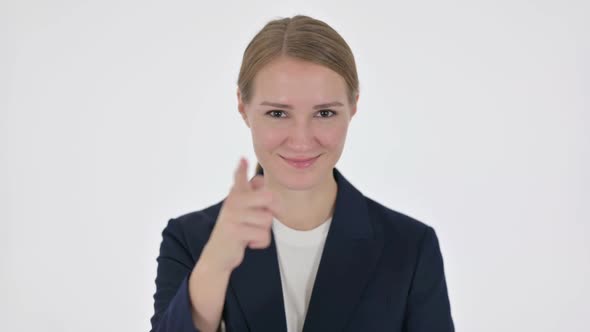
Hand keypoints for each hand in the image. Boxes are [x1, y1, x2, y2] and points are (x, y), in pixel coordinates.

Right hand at [200, 157, 275, 273]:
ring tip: (251, 232)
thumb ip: (251, 193)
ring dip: (264, 230)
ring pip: (267, 219)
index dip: (242, 168)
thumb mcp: (242, 210)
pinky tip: (249, 242)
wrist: (218, 255)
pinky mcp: (235, 231)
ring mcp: (232, 216)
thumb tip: (255, 173)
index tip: (243, 159)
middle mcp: (233, 202)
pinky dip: (261, 242)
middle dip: (271, 209)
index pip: (240, 177)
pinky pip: (263, 235)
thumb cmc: (236, 230)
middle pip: (268, 196)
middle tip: (262, 217)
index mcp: (236, 195)